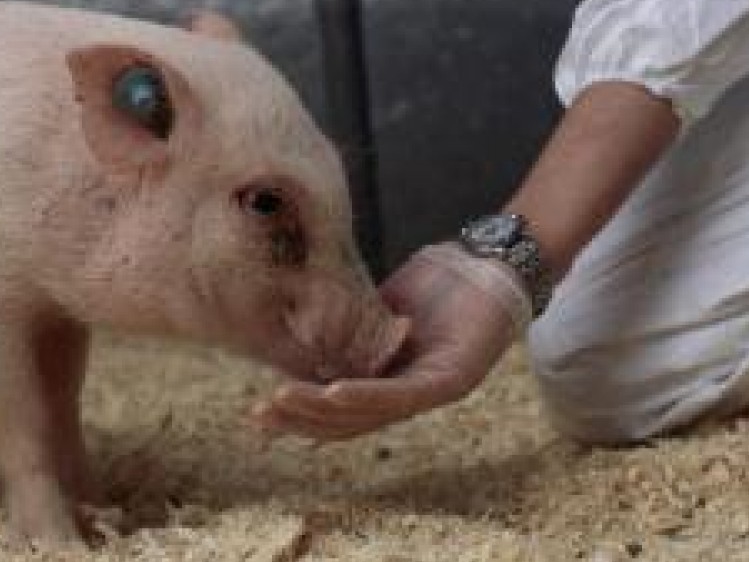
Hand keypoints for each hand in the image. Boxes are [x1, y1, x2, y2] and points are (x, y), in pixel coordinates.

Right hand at [249, 243, 527, 440]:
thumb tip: (298, 342)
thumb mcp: (378, 311)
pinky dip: (366, 394)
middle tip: (260, 413)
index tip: (260, 411)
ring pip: (370, 413)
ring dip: (324, 410)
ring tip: (284, 401)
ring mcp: (431, 392)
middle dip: (301, 419)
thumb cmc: (437, 286)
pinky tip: (334, 391)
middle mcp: (408, 397)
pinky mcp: (452, 380)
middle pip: (349, 422)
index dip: (299, 416)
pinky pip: (402, 394)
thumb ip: (347, 334)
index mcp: (389, 383)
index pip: (338, 412)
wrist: (489, 264)